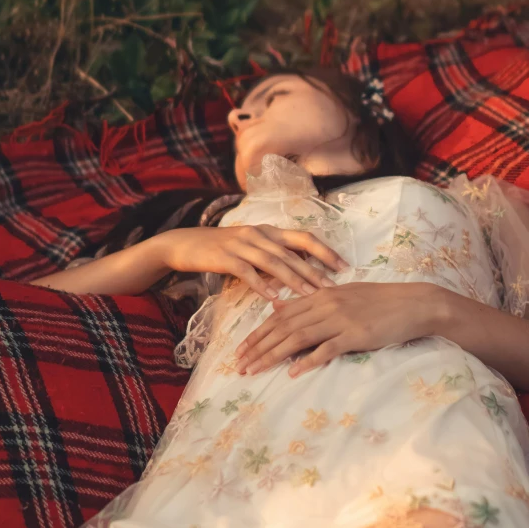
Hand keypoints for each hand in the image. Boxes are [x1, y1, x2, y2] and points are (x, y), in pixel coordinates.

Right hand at [157, 225, 349, 300]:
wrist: (184, 244)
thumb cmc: (222, 248)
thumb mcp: (252, 247)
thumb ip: (274, 255)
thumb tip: (303, 269)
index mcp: (269, 231)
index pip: (304, 237)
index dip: (325, 251)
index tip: (344, 267)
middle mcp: (259, 234)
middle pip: (293, 251)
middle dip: (315, 270)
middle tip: (333, 287)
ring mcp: (241, 244)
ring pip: (273, 261)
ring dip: (293, 278)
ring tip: (310, 294)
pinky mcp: (224, 257)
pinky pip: (246, 271)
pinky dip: (261, 284)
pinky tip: (273, 296)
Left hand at [234, 282, 443, 376]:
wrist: (413, 303)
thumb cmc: (379, 300)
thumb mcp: (341, 295)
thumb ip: (309, 302)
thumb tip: (279, 307)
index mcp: (320, 295)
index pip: (281, 316)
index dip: (259, 333)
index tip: (241, 349)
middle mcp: (325, 305)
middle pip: (283, 327)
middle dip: (258, 347)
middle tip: (239, 365)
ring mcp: (340, 319)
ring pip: (298, 338)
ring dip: (273, 355)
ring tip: (255, 370)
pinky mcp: (355, 335)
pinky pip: (327, 349)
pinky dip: (309, 361)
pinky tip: (293, 372)